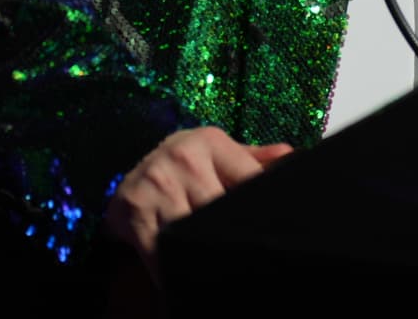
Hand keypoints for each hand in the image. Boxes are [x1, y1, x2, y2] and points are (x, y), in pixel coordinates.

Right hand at [105, 126, 292, 268]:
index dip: (260, 208)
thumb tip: (292, 157)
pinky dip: (175, 268)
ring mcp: (158, 184)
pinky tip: (185, 274)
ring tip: (218, 262)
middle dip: (233, 233)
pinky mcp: (136, 213)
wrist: (124, 179)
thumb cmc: (181, 168)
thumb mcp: (215, 155)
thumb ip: (253, 159)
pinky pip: (164, 251)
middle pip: (224, 209)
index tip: (268, 227)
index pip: (250, 179)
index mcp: (210, 142)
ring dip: (207, 252)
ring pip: (196, 231)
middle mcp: (184, 157)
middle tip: (243, 249)